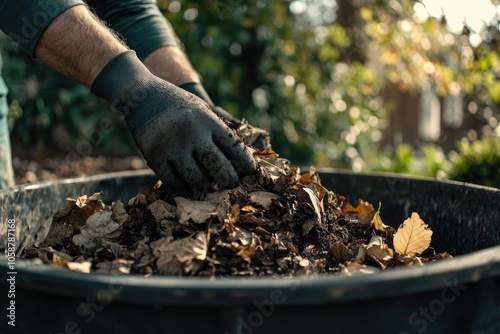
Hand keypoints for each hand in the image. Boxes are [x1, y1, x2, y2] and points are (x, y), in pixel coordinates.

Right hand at [91, 51, 255, 188]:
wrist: (141, 95)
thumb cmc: (178, 105)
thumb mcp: (202, 109)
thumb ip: (218, 130)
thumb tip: (240, 156)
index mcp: (207, 121)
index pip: (234, 147)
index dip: (246, 162)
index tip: (251, 171)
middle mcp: (192, 134)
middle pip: (218, 167)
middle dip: (229, 180)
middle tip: (231, 183)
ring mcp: (172, 147)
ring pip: (196, 178)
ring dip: (204, 182)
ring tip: (206, 179)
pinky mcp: (155, 156)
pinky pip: (174, 180)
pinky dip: (182, 182)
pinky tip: (185, 176)